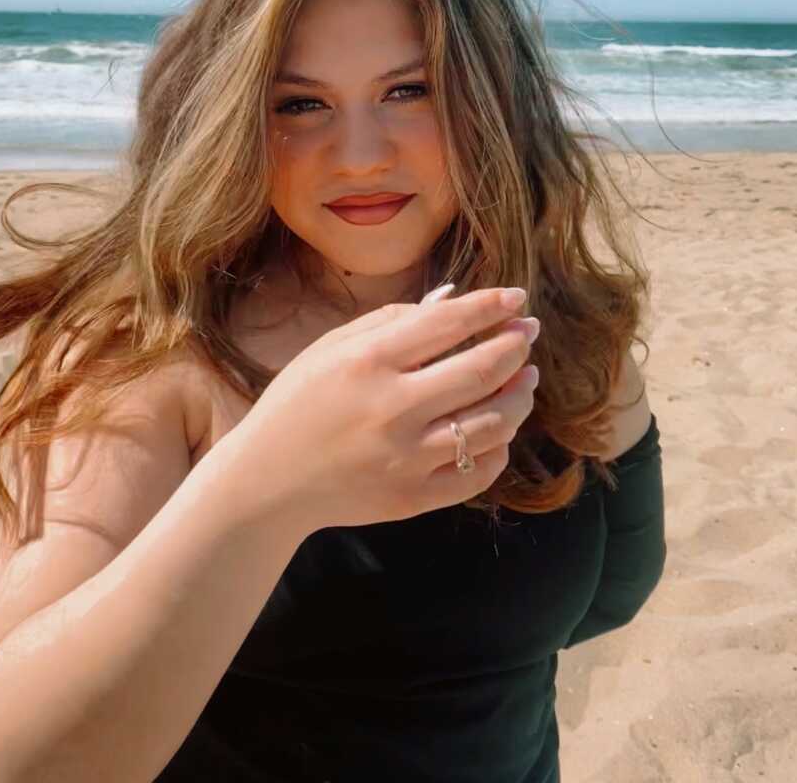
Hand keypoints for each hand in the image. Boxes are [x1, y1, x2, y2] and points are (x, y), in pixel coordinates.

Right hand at [233, 287, 537, 531]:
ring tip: (526, 378)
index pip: (448, 324)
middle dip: (515, 346)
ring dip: (519, 396)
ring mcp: (407, 457)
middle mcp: (392, 408)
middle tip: (528, 333)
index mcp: (368, 361)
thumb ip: (391, 320)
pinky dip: (499, 446)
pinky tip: (499, 427)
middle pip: (481, 372)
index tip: (516, 299)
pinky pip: (479, 471)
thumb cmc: (297, 403)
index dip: (490, 308)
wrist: (268, 481)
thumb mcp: (330, 347)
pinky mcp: (414, 497)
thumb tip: (451, 300)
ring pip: (492, 424)